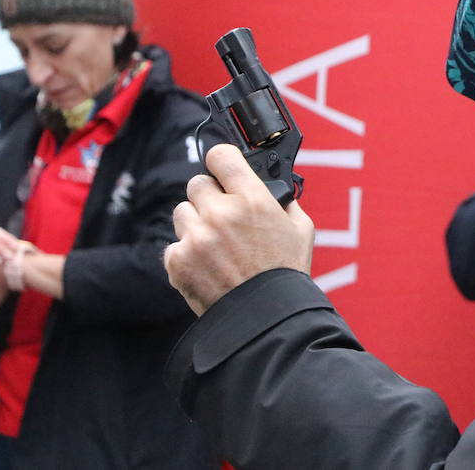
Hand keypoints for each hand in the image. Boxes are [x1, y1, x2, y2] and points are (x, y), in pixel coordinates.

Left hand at [164, 144, 314, 315]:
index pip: (221, 156)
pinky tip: (208, 266)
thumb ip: (283, 200)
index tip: (223, 168)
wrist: (265, 318)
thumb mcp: (300, 228)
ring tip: (216, 245)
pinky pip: (174, 245)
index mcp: (252, 199)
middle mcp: (221, 213)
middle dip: (210, 197)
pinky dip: (187, 254)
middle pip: (197, 184)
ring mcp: (196, 237)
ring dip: (196, 224)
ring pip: (183, 212)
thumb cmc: (285, 273)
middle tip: (224, 216)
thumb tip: (271, 186)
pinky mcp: (178, 261)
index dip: (222, 161)